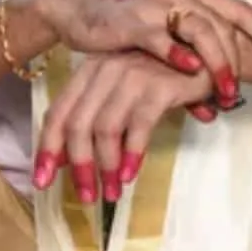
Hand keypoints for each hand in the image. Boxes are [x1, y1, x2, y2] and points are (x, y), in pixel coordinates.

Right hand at [31, 0, 251, 102]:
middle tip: (244, 92)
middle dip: (239, 59)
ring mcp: (156, 4)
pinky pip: (158, 37)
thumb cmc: (129, 25)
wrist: (78, 6)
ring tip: (226, 91)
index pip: (238, 9)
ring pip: (198, 29)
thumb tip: (215, 106)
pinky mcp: (130, 20)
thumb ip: (194, 64)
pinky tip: (190, 71)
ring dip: (216, 62)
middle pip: (223, 23)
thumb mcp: (166, 38)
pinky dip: (177, 54)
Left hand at [32, 51, 217, 203]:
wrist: (209, 54)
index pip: (58, 112)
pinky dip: (132, 154)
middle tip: (86, 196)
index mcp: (91, 70)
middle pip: (77, 124)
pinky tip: (131, 174)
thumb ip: (97, 118)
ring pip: (105, 129)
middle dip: (78, 166)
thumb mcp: (124, 92)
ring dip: (106, 167)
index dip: (47, 149)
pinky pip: (138, 126)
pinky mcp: (159, 86)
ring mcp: (132, 75)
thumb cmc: (165, 75)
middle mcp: (106, 68)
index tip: (42, 181)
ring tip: (112, 192)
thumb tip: (67, 160)